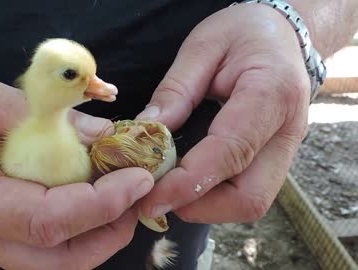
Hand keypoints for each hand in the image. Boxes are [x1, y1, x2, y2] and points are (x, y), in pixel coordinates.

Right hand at [0, 70, 153, 269]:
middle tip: (138, 192)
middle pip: (58, 260)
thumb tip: (100, 135)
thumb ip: (39, 116)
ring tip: (124, 195)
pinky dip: (80, 227)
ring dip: (100, 234)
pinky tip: (93, 195)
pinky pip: (46, 245)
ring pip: (56, 261)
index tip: (137, 178)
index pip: (45, 221)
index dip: (99, 204)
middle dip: (110, 232)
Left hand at [137, 4, 309, 222]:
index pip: (230, 152)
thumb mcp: (202, 47)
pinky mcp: (276, 156)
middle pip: (250, 197)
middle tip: (156, 198)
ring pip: (252, 201)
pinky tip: (188, 182)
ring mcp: (287, 148)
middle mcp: (288, 130)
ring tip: (168, 190)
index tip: (150, 196)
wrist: (281, 33)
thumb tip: (145, 133)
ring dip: (206, 206)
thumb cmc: (243, 33)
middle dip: (200, 207)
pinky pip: (248, 190)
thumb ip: (174, 91)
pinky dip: (215, 196)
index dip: (188, 183)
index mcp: (272, 94)